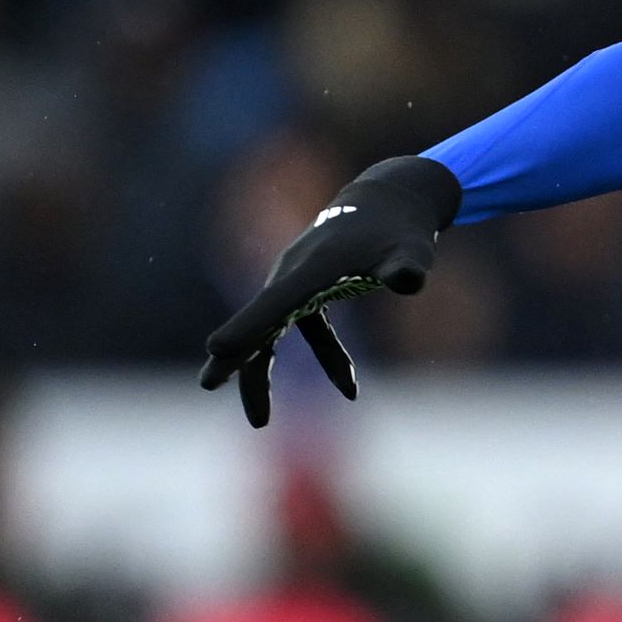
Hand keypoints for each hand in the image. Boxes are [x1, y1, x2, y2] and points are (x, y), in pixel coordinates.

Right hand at [198, 155, 462, 426]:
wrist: (390, 201)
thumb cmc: (401, 229)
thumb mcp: (412, 248)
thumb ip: (407, 266)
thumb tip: (408, 281)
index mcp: (313, 268)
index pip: (276, 303)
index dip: (248, 326)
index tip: (217, 349)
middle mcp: (296, 274)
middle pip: (259, 320)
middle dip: (236, 354)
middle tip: (209, 384)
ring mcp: (299, 281)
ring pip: (271, 330)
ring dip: (262, 372)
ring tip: (260, 420)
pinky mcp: (312, 288)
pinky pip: (306, 329)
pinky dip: (327, 359)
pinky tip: (351, 390)